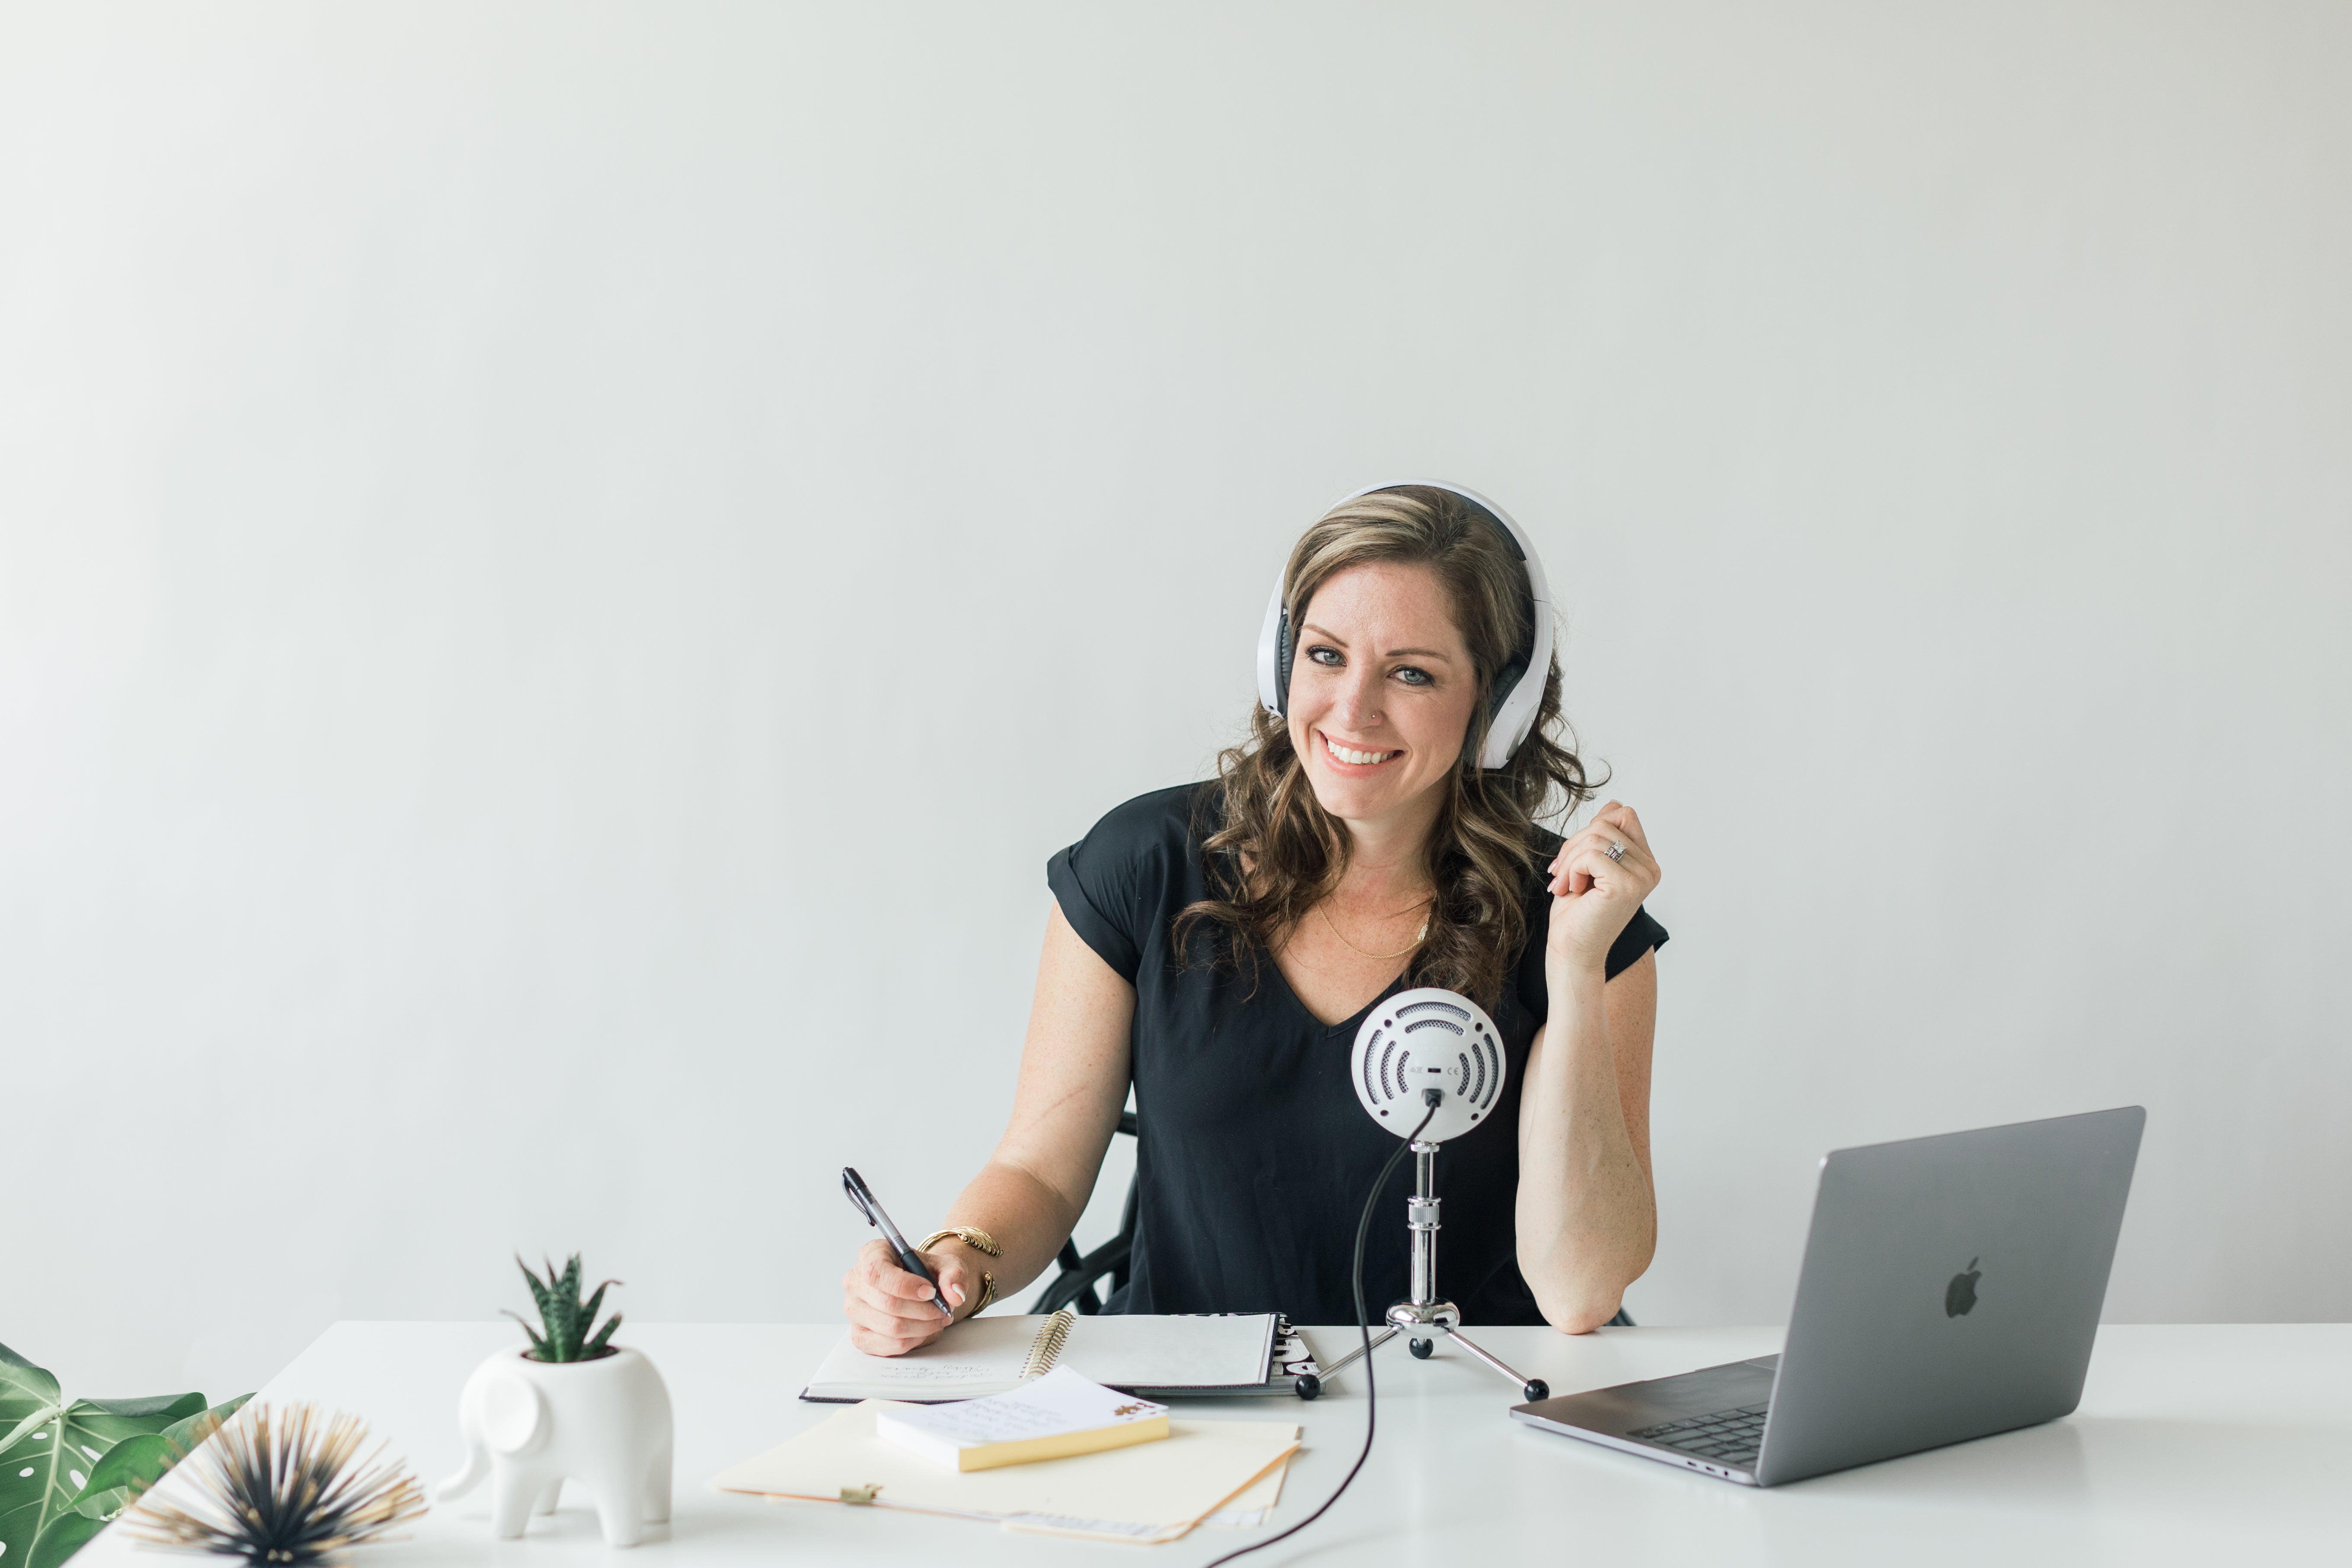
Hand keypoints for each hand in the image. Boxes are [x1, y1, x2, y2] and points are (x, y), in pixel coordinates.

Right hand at [841, 1238, 976, 1355]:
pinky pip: (887, 1346)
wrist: (920, 1288)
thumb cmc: (927, 1273)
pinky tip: (923, 1330)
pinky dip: (912, 1341)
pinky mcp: (859, 1335)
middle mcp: (855, 1282)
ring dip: (922, 1327)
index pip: (877, 1272)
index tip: (931, 1292)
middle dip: (923, 1311)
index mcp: (870, 1255)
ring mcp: (854, 1311)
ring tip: (937, 1319)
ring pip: (890, 1327)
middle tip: (943, 1310)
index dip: (906, 1286)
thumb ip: (954, 1275)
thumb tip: (955, 1295)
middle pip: (887, 1303)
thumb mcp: (946, 1265)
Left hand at [1544, 801, 1661, 978]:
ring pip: (1597, 836)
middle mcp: (1650, 869)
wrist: (1571, 951)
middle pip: (1607, 822)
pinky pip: (1592, 854)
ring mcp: (1642, 877)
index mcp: (1645, 862)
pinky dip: (1572, 868)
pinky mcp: (1626, 885)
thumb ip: (1604, 837)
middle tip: (1561, 873)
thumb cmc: (1576, 913)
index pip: (1623, 814)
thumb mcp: (1589, 864)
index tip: (1573, 857)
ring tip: (1565, 884)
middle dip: (1575, 843)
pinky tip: (1572, 889)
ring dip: (1570, 858)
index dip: (1593, 826)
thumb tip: (1612, 804)